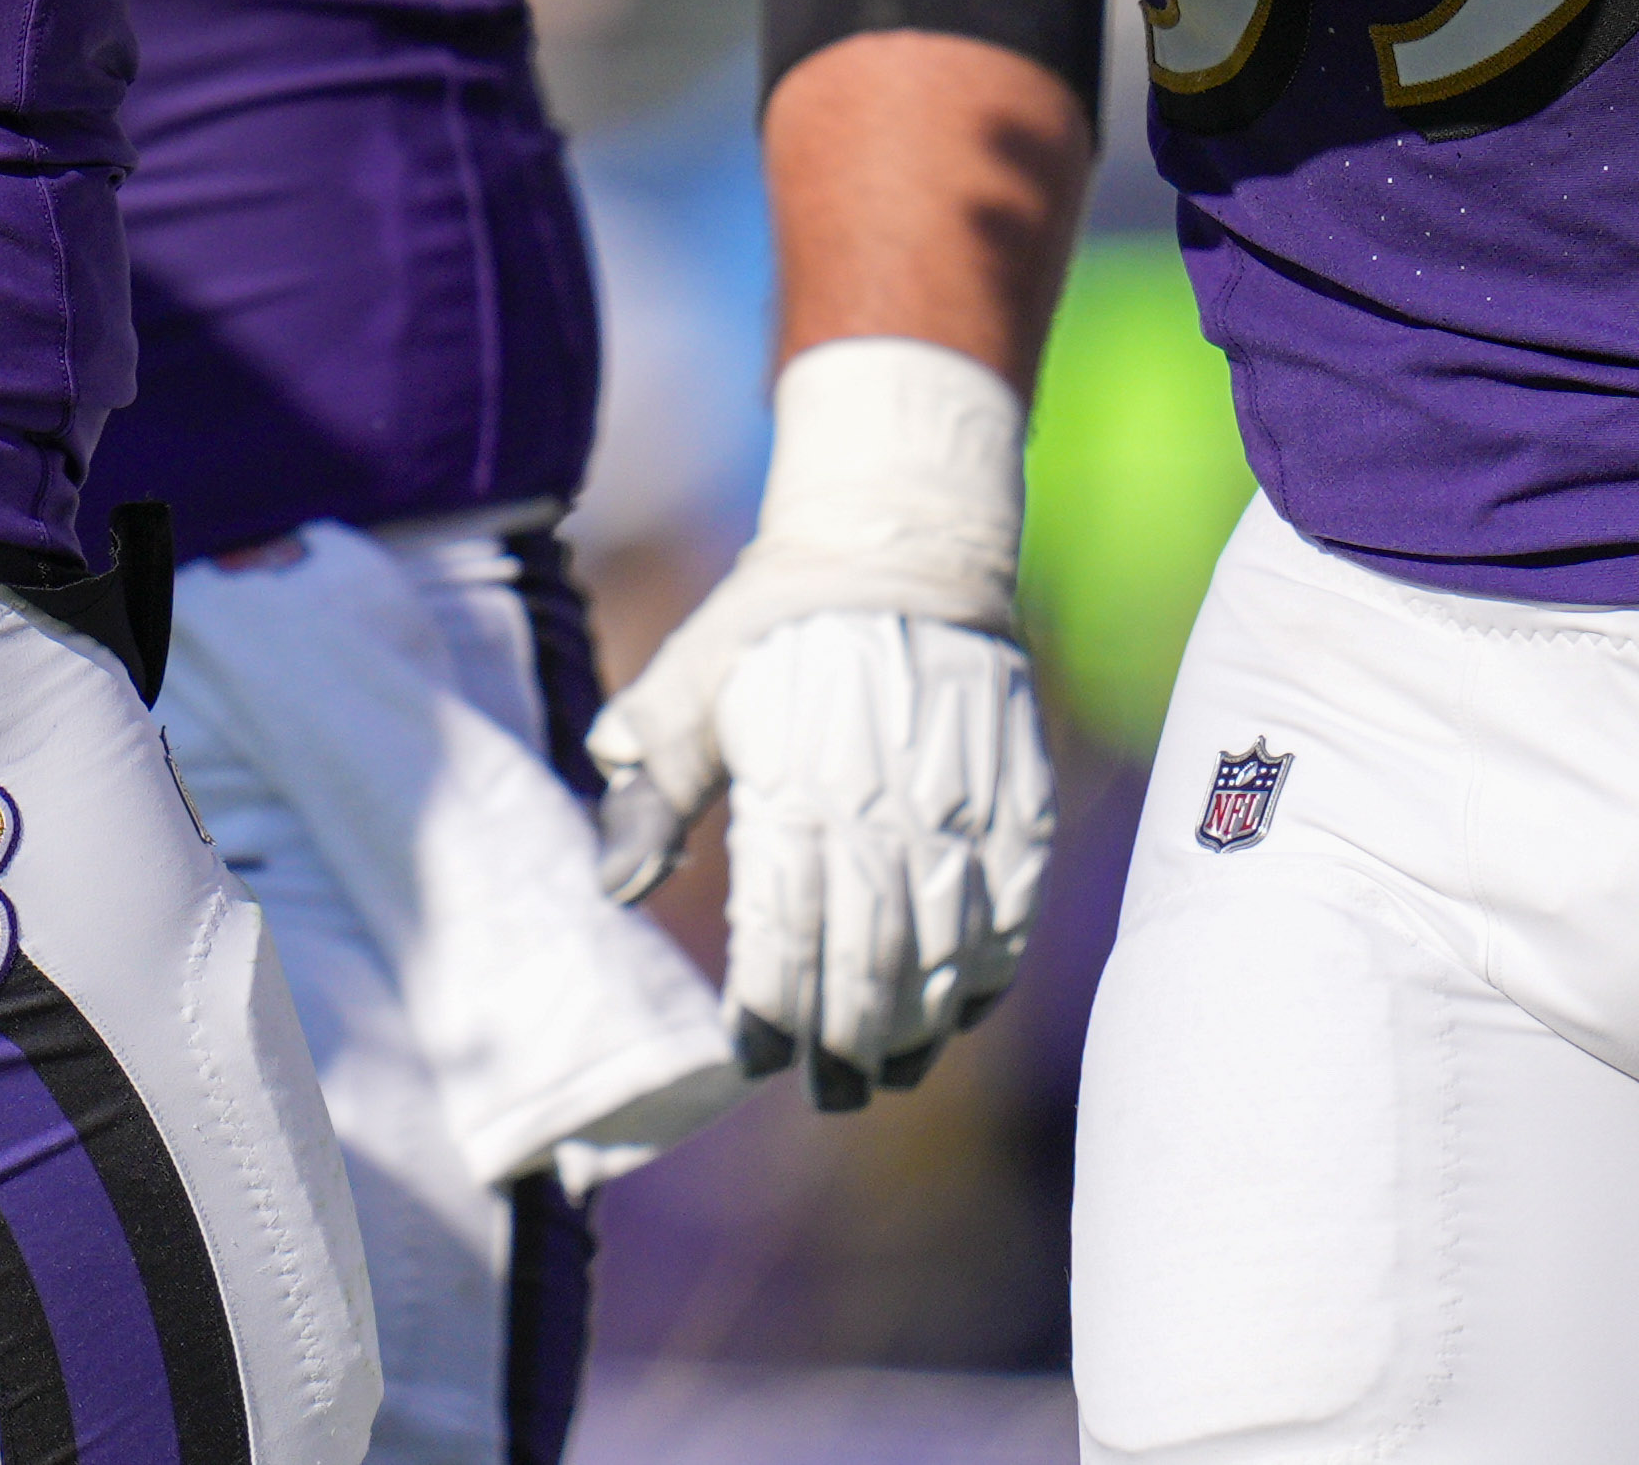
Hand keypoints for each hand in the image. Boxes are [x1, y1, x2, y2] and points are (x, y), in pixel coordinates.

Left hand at [588, 337, 1044, 1105]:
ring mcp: (965, 809)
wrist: (903, 546)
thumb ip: (652, 785)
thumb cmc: (776, 624)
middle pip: (868, 966)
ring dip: (916, 1030)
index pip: (786, 938)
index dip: (770, 1014)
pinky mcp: (1022, 803)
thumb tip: (616, 888)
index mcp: (798, 784)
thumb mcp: (692, 683)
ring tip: (884, 1072)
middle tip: (823, 1092)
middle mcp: (886, 806)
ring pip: (947, 958)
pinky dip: (988, 977)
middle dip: (841, 1047)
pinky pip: (1012, 918)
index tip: (752, 1053)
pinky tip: (958, 1013)